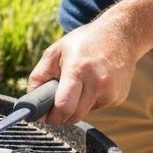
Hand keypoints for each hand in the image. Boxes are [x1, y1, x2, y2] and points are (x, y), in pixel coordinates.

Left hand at [26, 17, 141, 124]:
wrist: (121, 35)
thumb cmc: (84, 41)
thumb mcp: (56, 51)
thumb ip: (39, 75)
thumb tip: (31, 99)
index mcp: (78, 69)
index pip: (64, 106)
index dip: (51, 116)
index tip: (43, 117)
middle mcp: (97, 82)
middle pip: (73, 115)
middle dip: (60, 116)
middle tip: (53, 107)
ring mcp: (110, 92)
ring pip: (84, 113)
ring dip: (75, 108)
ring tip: (75, 87)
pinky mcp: (118, 97)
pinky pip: (96, 107)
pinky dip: (89, 102)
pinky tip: (92, 84)